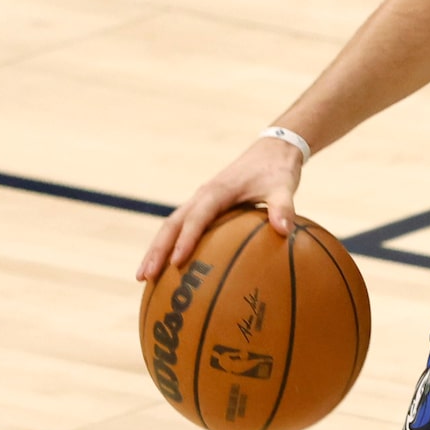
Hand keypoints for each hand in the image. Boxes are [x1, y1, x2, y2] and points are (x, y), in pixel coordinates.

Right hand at [138, 134, 305, 279]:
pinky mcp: (204, 207)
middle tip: (145, 276)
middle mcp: (202, 196)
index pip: (197, 218)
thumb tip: (284, 231)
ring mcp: (200, 201)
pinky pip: (183, 228)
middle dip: (157, 250)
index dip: (186, 240)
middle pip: (171, 225)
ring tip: (144, 277)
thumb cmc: (277, 170)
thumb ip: (284, 208)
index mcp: (217, 191)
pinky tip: (170, 269)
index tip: (177, 263)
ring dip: (156, 250)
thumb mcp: (284, 187)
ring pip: (170, 227)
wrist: (272, 151)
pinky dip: (171, 246)